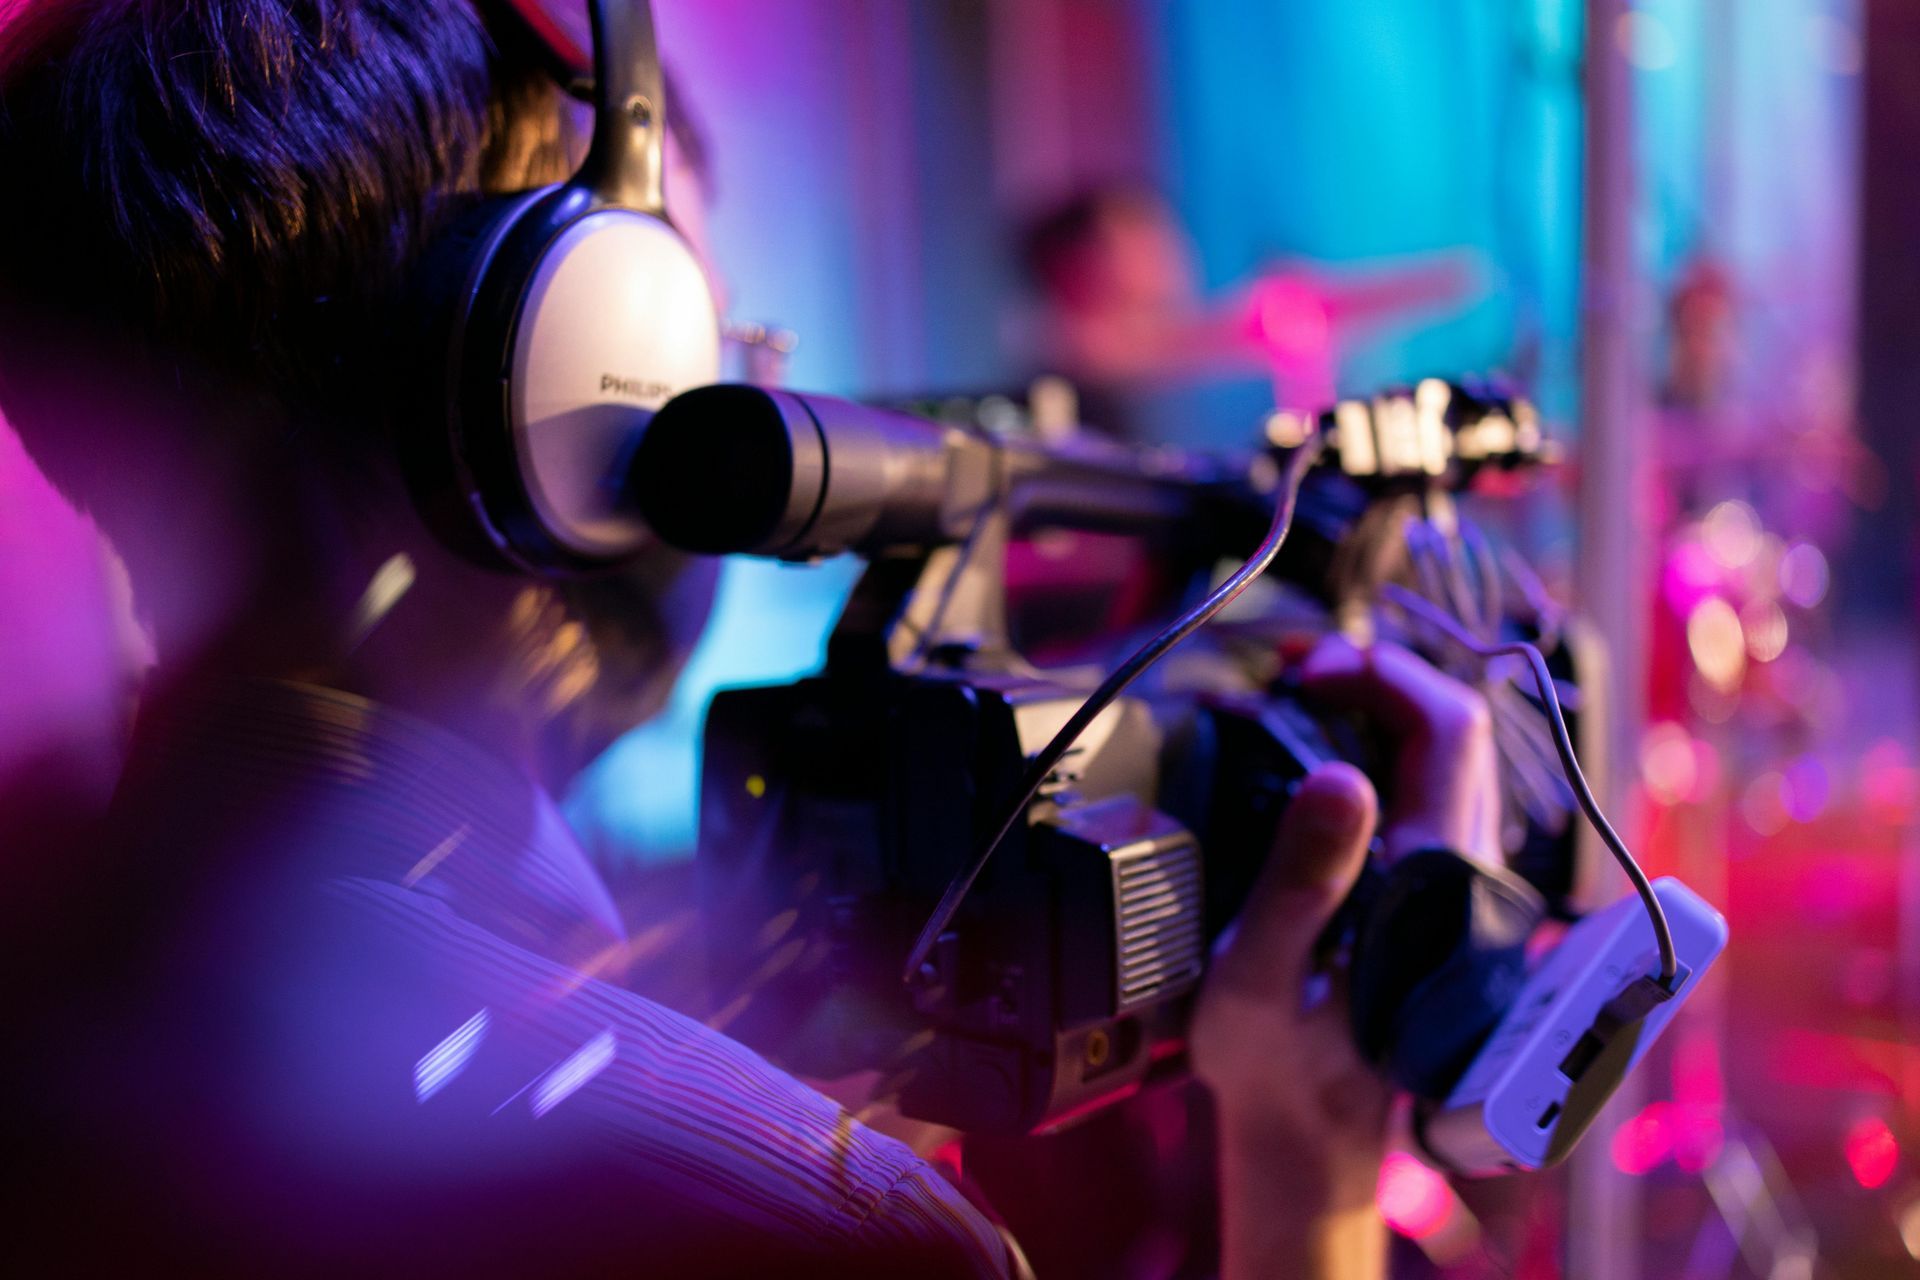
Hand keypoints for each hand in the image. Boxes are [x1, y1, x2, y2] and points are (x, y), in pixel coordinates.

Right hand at [1192, 635, 1501, 1279]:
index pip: (1446, 726)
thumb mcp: (1259, 978)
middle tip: (1290, 678)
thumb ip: (1301, 880)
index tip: (1302, 676)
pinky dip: (1372, 748)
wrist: (1311, 1132)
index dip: (1380, 675)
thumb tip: (1343, 777)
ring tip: (1294, 703)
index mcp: (1434, 881)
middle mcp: (1465, 871)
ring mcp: (1457, 879)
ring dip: (1374, 709)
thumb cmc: (1277, 1066)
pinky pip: (1422, 786)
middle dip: (1375, 677)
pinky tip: (1312, 757)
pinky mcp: (1436, 889)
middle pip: (1453, 725)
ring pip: (1443, 752)